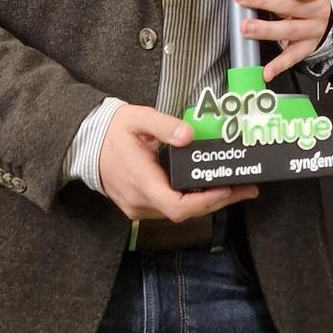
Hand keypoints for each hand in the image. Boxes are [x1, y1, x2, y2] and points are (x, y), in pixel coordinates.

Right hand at [97, 103, 257, 221]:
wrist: (86, 144)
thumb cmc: (114, 130)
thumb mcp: (139, 119)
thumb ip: (164, 125)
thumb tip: (188, 135)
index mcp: (141, 181)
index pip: (177, 206)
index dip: (205, 202)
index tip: (228, 189)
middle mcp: (140, 202)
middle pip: (184, 212)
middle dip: (217, 201)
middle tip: (246, 188)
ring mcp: (138, 207)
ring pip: (177, 213)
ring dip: (206, 202)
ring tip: (234, 187)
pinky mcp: (138, 206)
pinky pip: (169, 209)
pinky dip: (191, 201)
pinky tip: (208, 188)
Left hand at [234, 0, 332, 82]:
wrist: (327, 10)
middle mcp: (317, 11)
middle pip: (290, 7)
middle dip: (263, 1)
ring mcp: (312, 31)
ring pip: (288, 31)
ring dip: (265, 30)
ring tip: (245, 27)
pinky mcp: (307, 47)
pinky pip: (292, 57)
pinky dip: (278, 65)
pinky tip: (266, 70)